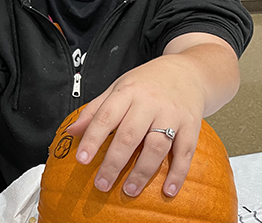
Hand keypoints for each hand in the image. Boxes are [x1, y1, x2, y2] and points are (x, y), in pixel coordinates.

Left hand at [66, 55, 205, 198]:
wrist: (187, 71)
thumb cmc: (146, 83)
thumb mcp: (117, 88)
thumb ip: (95, 110)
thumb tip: (70, 132)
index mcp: (127, 92)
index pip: (106, 117)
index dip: (92, 139)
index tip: (81, 160)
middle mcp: (150, 103)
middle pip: (130, 135)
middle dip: (114, 162)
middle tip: (102, 184)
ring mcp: (172, 114)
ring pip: (156, 146)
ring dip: (142, 171)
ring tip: (129, 190)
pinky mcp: (191, 126)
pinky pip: (185, 152)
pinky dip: (177, 173)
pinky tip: (167, 190)